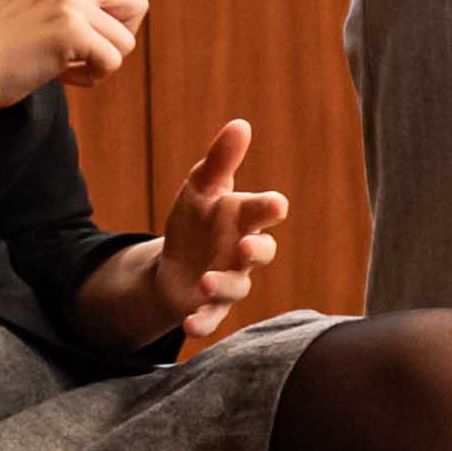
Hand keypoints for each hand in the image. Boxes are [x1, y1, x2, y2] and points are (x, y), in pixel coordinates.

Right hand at [0, 0, 155, 110]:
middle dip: (119, 36)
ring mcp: (69, 0)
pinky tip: (61, 76)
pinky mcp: (72, 29)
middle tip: (81, 54)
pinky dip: (94, 77)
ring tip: (62, 65)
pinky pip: (112, 61)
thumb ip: (75, 0)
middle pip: (136, 3)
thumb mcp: (37, 5)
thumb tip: (128, 17)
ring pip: (126, 40)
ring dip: (102, 62)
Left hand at [112, 117, 287, 349]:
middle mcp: (242, 251)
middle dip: (257, 251)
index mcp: (242, 219)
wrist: (175, 262)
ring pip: (237, 287)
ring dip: (222, 286)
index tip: (276, 204)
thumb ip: (221, 159)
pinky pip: (211, 317)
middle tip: (246, 247)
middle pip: (261, 253)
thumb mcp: (201, 187)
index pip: (263, 211)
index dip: (269, 208)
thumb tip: (240, 123)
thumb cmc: (197, 220)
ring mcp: (228, 280)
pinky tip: (189, 326)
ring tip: (205, 282)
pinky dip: (203, 323)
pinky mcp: (208, 305)